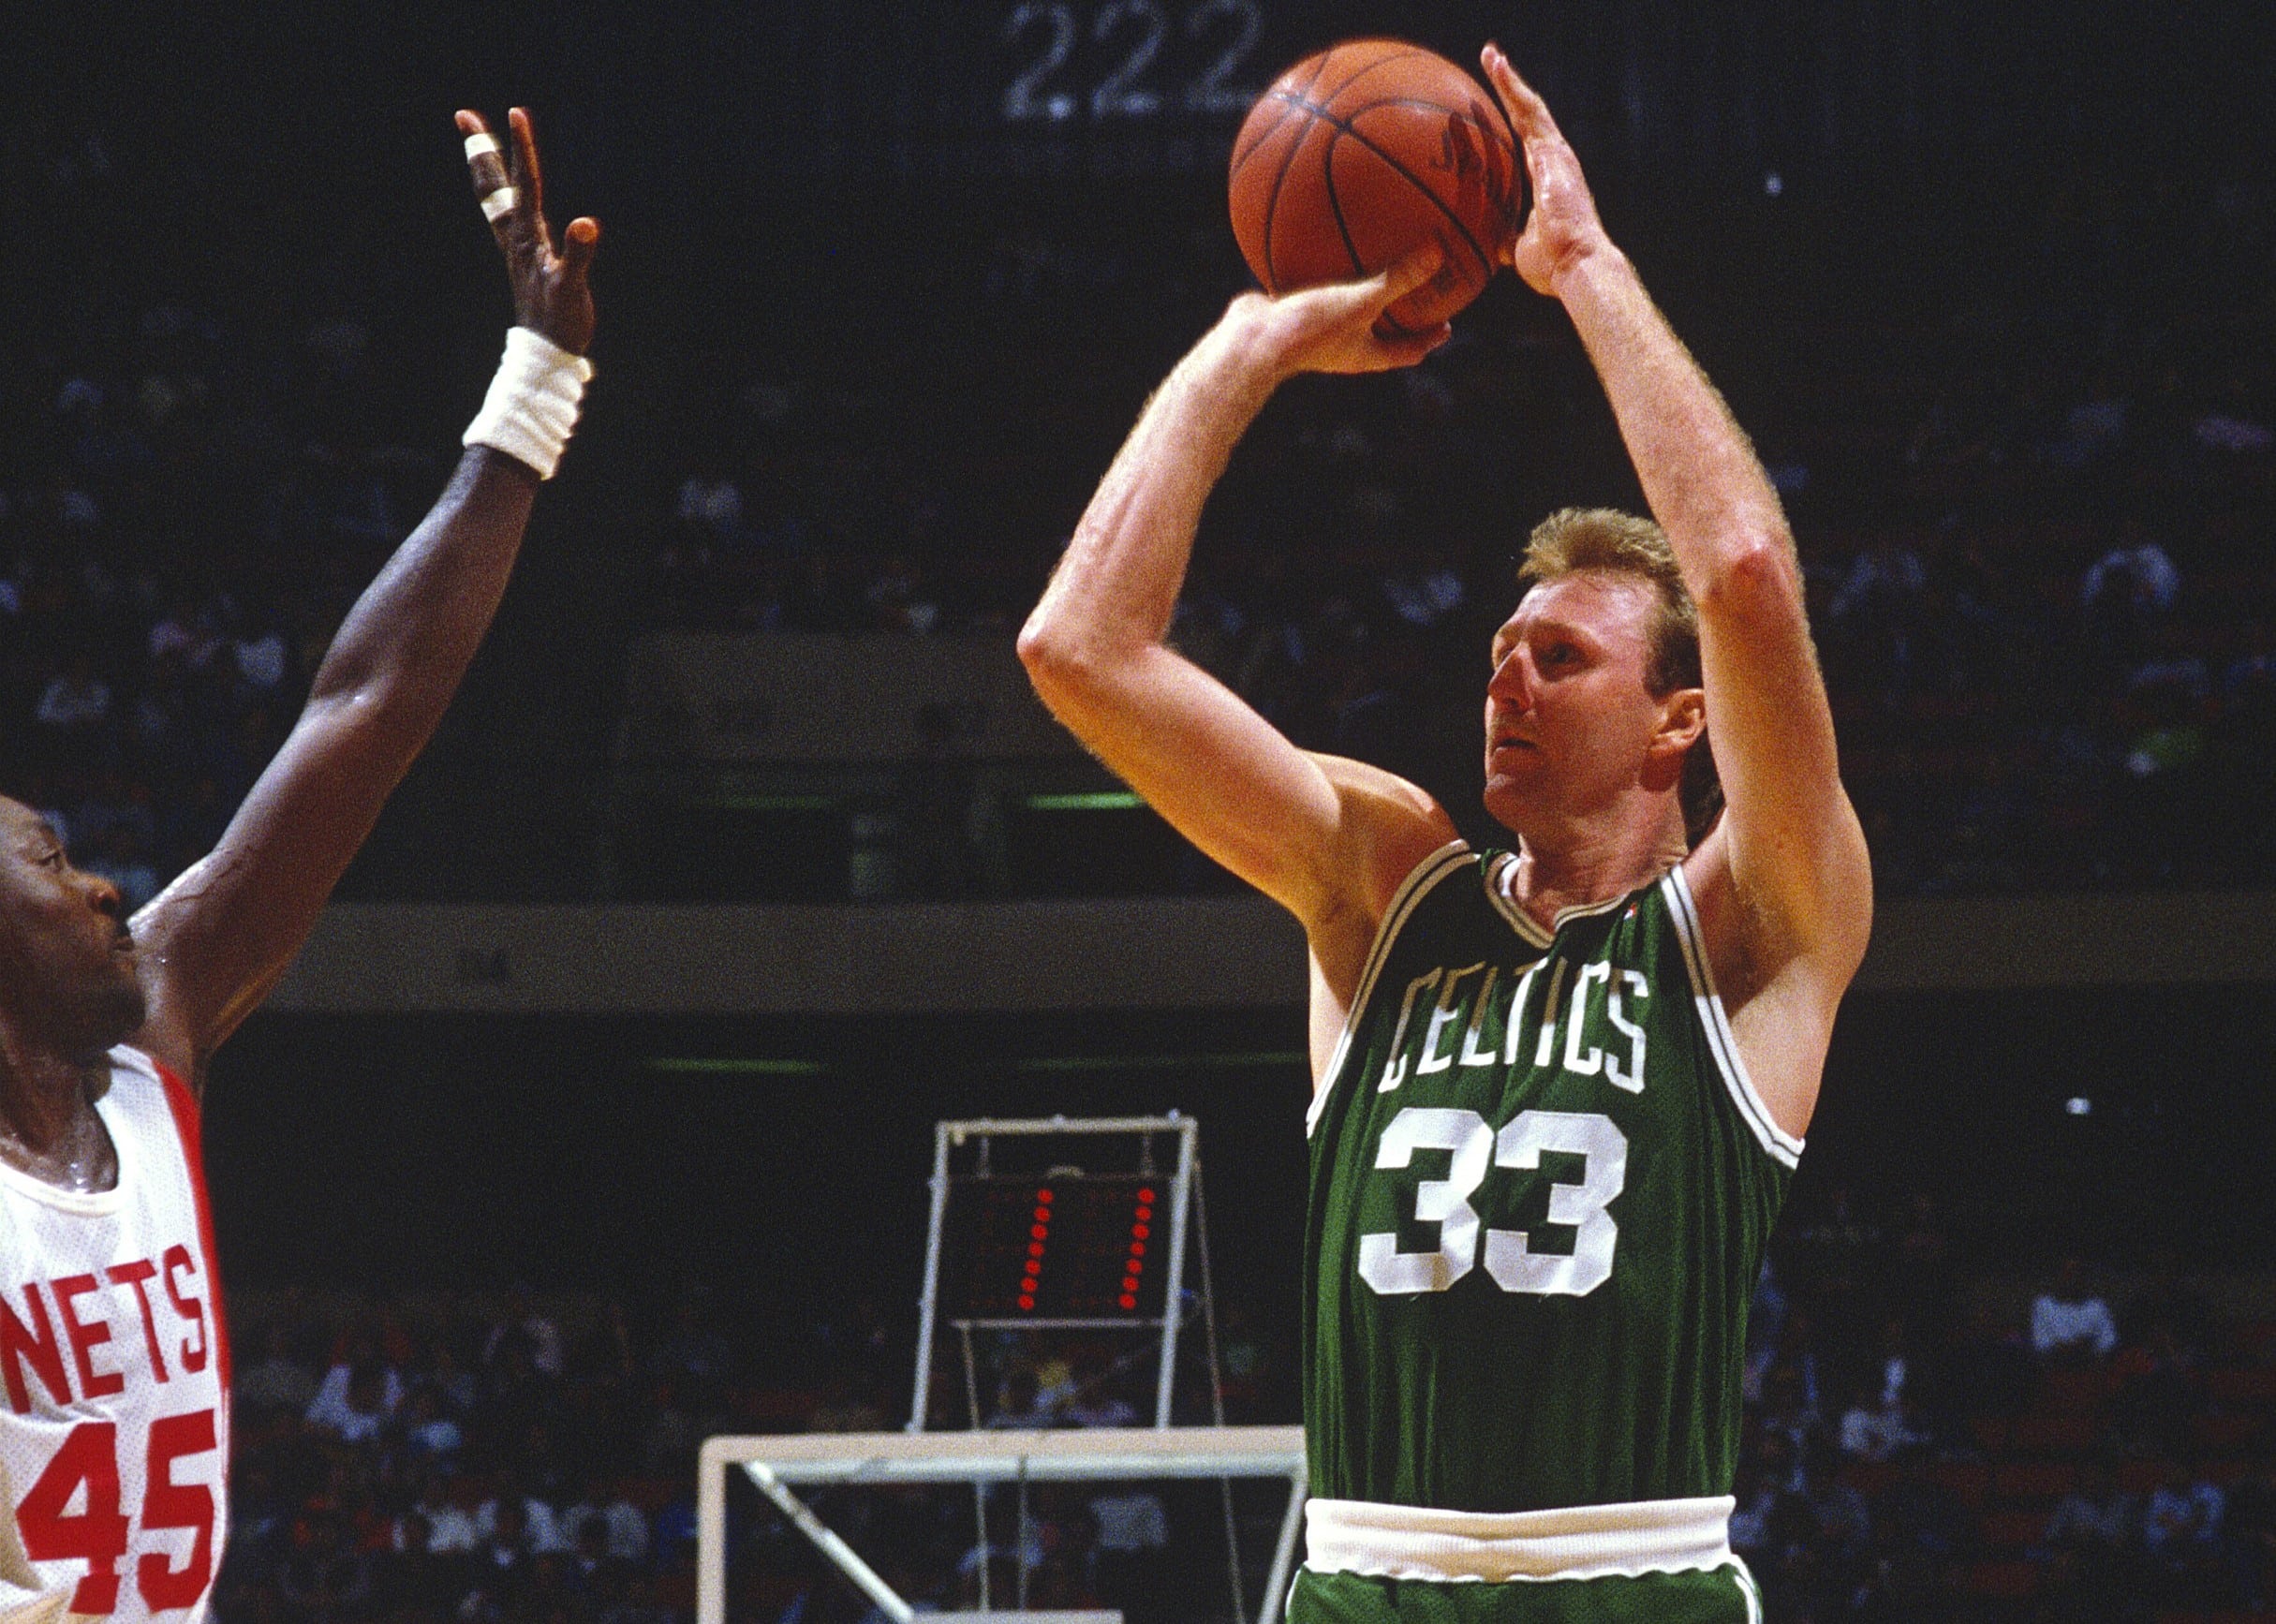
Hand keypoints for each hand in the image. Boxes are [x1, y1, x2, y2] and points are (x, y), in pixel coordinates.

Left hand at [456, 107, 599, 353]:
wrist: (546, 355)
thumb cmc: (560, 323)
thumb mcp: (572, 288)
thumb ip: (578, 254)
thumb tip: (586, 223)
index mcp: (528, 238)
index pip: (525, 184)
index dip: (522, 148)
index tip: (516, 112)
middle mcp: (517, 238)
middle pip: (495, 186)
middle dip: (483, 150)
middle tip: (464, 114)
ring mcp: (518, 249)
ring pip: (498, 199)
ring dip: (488, 169)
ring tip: (479, 143)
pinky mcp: (525, 261)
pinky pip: (508, 218)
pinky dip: (504, 197)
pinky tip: (510, 195)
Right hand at [1228, 245, 1449, 378]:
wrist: (1252, 339)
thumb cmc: (1310, 329)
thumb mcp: (1363, 301)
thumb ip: (1400, 278)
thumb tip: (1439, 253)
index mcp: (1364, 355)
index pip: (1406, 352)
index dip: (1428, 339)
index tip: (1446, 324)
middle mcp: (1341, 347)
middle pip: (1379, 333)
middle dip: (1397, 314)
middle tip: (1417, 290)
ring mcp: (1315, 331)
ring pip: (1345, 308)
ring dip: (1359, 289)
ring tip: (1372, 259)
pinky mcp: (1291, 313)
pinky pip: (1314, 288)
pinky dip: (1323, 268)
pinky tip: (1325, 239)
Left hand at [1480, 45, 1615, 296]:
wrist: (1577, 266)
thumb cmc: (1554, 264)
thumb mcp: (1519, 250)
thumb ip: (1507, 237)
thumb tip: (1492, 244)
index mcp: (1547, 176)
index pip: (1525, 138)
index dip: (1512, 116)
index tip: (1495, 101)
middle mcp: (1555, 159)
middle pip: (1529, 114)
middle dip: (1510, 88)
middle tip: (1491, 61)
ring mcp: (1556, 154)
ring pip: (1531, 106)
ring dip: (1510, 80)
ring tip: (1491, 56)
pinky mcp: (1554, 154)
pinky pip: (1531, 113)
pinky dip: (1514, 90)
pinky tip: (1500, 70)